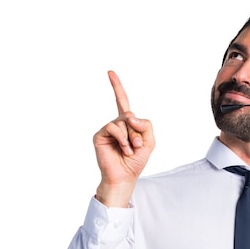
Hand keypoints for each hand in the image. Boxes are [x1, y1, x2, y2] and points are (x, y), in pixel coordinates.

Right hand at [93, 71, 154, 206]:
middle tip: (137, 146)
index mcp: (128, 124)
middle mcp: (117, 124)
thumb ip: (145, 125)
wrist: (125, 176)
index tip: (109, 72)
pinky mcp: (100, 135)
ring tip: (130, 150)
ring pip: (123, 122)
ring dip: (131, 137)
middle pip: (129, 114)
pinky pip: (113, 127)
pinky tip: (124, 148)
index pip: (122, 102)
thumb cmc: (136, 161)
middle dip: (137, 130)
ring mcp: (107, 129)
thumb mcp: (149, 141)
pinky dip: (122, 138)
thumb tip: (130, 116)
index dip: (116, 87)